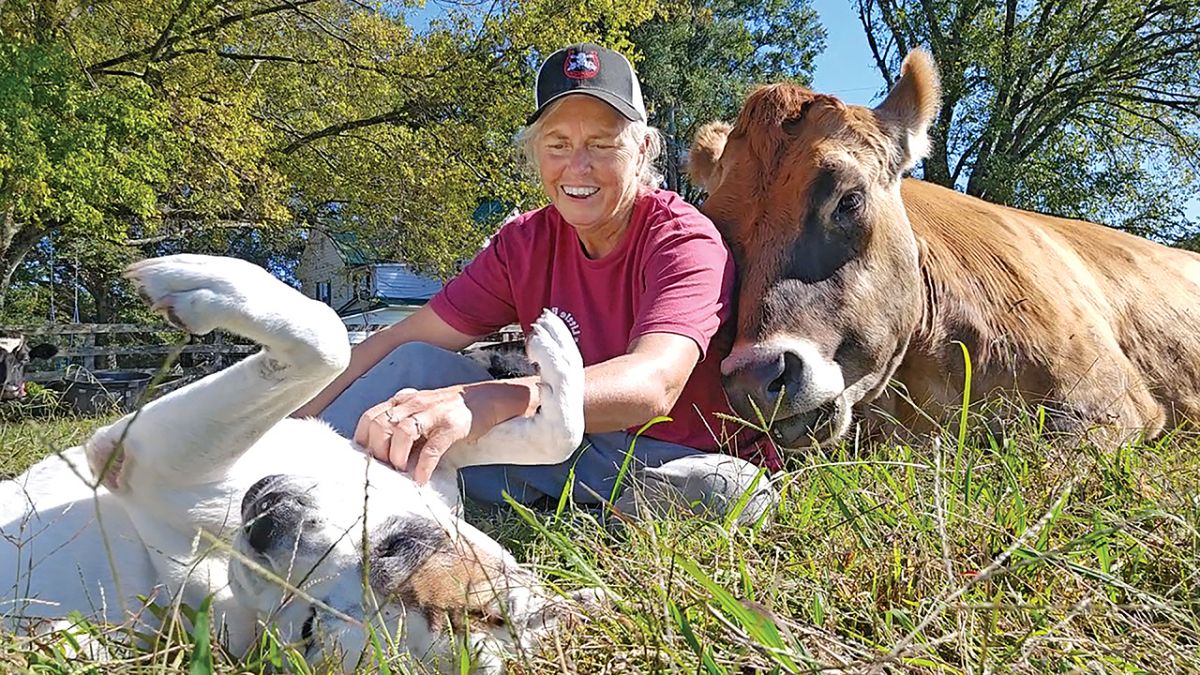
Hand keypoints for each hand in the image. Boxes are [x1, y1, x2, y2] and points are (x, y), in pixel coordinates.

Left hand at [352, 379, 538, 484]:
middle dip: (378, 451)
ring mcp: (433, 413)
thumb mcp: (421, 410)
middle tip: (386, 468)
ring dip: (397, 457)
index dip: (363, 440)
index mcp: (403, 400)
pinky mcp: (452, 426)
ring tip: (402, 472)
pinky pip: (431, 448)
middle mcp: (413, 403)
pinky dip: (423, 466)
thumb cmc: (451, 409)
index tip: (366, 460)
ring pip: (402, 433)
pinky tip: (421, 479)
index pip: (370, 417)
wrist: (487, 398)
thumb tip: (382, 454)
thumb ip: (402, 424)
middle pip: (380, 425)